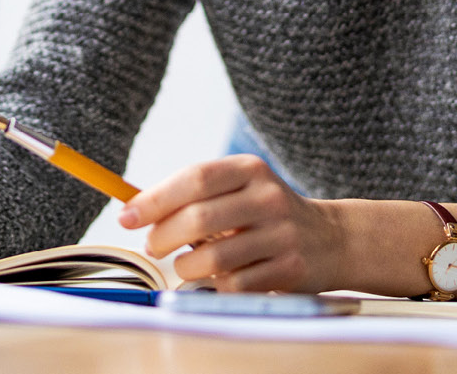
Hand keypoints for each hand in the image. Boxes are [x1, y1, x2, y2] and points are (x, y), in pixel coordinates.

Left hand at [117, 154, 345, 292]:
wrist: (330, 239)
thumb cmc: (263, 213)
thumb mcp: (238, 189)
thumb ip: (192, 195)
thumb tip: (132, 209)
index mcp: (249, 170)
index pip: (194, 179)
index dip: (154, 200)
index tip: (126, 217)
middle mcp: (268, 198)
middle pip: (198, 219)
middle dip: (162, 237)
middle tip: (152, 247)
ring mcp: (282, 234)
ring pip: (213, 259)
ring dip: (186, 267)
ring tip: (186, 264)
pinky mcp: (290, 269)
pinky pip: (235, 285)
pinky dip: (216, 286)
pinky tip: (220, 278)